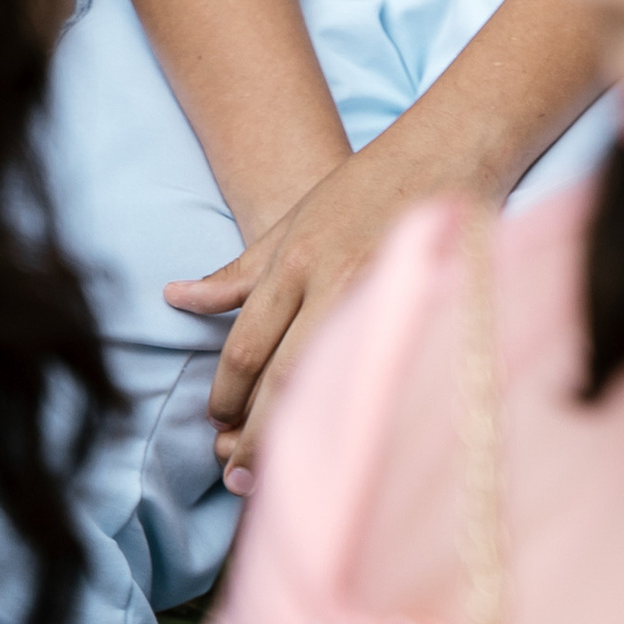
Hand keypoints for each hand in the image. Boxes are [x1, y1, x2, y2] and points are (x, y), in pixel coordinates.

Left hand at [164, 133, 444, 489]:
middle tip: (234, 472)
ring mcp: (382, 297)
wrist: (450, 150)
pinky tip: (338, 437)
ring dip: (299, 433)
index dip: (225, 397)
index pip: (247, 349)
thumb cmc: (367, 186)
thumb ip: (238, 273)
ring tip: (277, 473)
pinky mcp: (421, 308)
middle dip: (254, 434)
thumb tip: (174, 297)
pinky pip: (374, 372)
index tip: (218, 422)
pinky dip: (350, 409)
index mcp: (297, 260)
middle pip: (283, 378)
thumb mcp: (293, 219)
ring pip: (330, 384)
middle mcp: (334, 281)